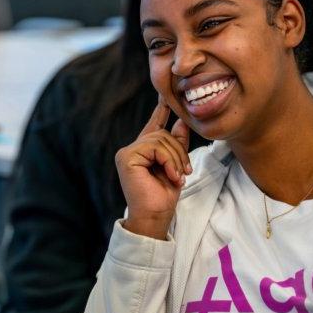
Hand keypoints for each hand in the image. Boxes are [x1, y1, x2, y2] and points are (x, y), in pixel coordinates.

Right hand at [115, 99, 191, 238]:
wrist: (155, 215)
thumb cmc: (164, 195)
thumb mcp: (176, 165)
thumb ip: (177, 144)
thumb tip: (181, 121)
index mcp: (144, 151)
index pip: (154, 126)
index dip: (160, 111)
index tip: (165, 97)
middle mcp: (133, 149)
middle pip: (163, 134)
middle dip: (179, 152)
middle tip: (185, 171)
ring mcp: (127, 152)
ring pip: (161, 140)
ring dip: (176, 159)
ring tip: (178, 176)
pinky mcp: (126, 157)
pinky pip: (155, 148)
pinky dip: (168, 161)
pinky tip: (171, 175)